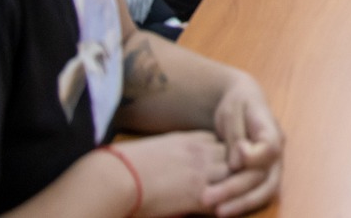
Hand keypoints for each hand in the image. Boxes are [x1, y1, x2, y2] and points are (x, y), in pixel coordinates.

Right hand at [110, 131, 230, 216]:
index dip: (222, 155)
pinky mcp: (197, 195)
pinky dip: (224, 208)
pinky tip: (219, 213)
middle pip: (234, 157)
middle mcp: (201, 152)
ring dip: (233, 188)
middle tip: (231, 184)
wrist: (115, 178)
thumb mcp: (156, 147)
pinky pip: (224, 201)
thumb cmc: (125, 164)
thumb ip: (173, 149)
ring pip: (235, 177)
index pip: (221, 142)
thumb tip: (171, 160)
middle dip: (235, 169)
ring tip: (229, 200)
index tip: (219, 166)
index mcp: (190, 139)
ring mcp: (202, 173)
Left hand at [205, 73, 285, 215]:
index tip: (235, 152)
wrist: (245, 101)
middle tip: (207, 198)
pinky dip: (243, 204)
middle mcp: (277, 151)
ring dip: (241, 203)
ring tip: (218, 212)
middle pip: (265, 176)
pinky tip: (222, 211)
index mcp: (271, 130)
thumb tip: (237, 164)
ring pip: (265, 190)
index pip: (270, 148)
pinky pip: (258, 194)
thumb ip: (235, 135)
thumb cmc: (237, 103)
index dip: (253, 156)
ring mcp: (273, 165)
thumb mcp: (233, 111)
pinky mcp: (264, 175)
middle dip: (236, 190)